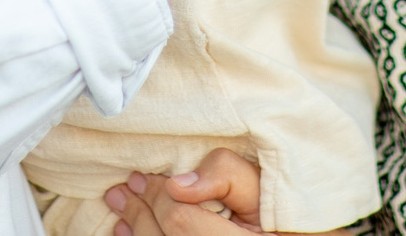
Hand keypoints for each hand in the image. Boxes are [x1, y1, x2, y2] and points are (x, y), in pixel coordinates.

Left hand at [101, 151, 266, 233]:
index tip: (144, 178)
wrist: (283, 234)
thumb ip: (226, 175)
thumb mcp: (261, 188)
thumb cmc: (276, 215)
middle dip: (139, 213)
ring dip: (137, 231)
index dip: (158, 196)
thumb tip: (178, 185)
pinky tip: (129, 233)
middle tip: (122, 190)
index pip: (182, 221)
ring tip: (123, 209)